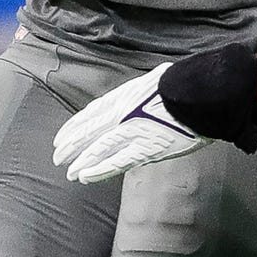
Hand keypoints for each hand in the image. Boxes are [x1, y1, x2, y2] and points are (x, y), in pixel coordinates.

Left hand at [52, 64, 206, 183]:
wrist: (199, 94)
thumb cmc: (183, 85)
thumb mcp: (153, 80)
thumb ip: (140, 93)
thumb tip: (140, 95)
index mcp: (123, 96)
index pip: (91, 113)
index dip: (75, 126)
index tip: (63, 136)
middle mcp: (122, 113)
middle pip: (88, 131)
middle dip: (71, 145)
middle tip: (58, 157)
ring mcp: (131, 132)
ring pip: (98, 149)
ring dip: (81, 161)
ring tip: (69, 172)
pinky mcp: (145, 148)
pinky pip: (117, 162)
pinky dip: (99, 169)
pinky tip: (86, 176)